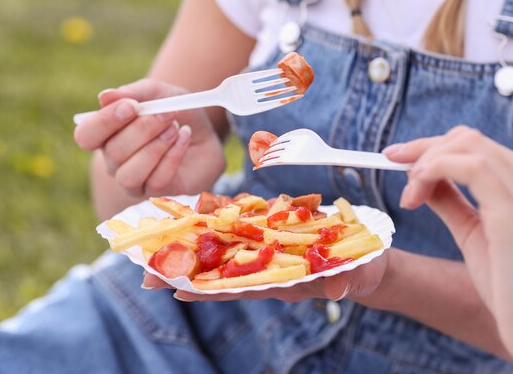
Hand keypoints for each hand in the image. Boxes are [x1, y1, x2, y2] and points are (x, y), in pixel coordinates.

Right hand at [74, 78, 224, 196]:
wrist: (207, 134)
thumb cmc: (176, 113)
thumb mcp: (160, 94)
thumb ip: (135, 93)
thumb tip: (104, 96)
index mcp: (106, 135)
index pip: (86, 135)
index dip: (104, 122)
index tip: (132, 106)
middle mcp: (114, 161)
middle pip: (113, 152)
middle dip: (143, 129)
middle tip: (167, 113)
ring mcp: (134, 180)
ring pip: (130, 174)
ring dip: (155, 148)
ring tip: (175, 128)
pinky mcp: (157, 191)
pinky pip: (157, 180)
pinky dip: (173, 155)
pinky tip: (184, 137)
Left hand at [141, 251, 387, 302]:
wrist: (365, 259)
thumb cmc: (363, 268)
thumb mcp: (360, 273)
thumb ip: (349, 280)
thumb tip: (338, 289)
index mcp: (286, 281)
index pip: (242, 287)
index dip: (211, 289)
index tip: (179, 290)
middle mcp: (270, 269)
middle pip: (223, 273)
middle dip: (188, 273)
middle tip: (146, 275)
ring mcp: (270, 253)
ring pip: (226, 254)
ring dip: (194, 251)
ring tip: (159, 251)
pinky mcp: (274, 236)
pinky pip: (242, 232)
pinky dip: (220, 228)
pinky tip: (198, 222)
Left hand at [384, 126, 512, 372]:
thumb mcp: (473, 233)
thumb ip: (451, 201)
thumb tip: (422, 180)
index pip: (472, 145)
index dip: (429, 148)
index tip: (394, 159)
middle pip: (465, 139)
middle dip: (421, 151)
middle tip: (395, 174)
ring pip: (465, 145)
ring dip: (424, 163)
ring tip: (409, 197)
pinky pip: (470, 167)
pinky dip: (434, 170)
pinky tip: (416, 195)